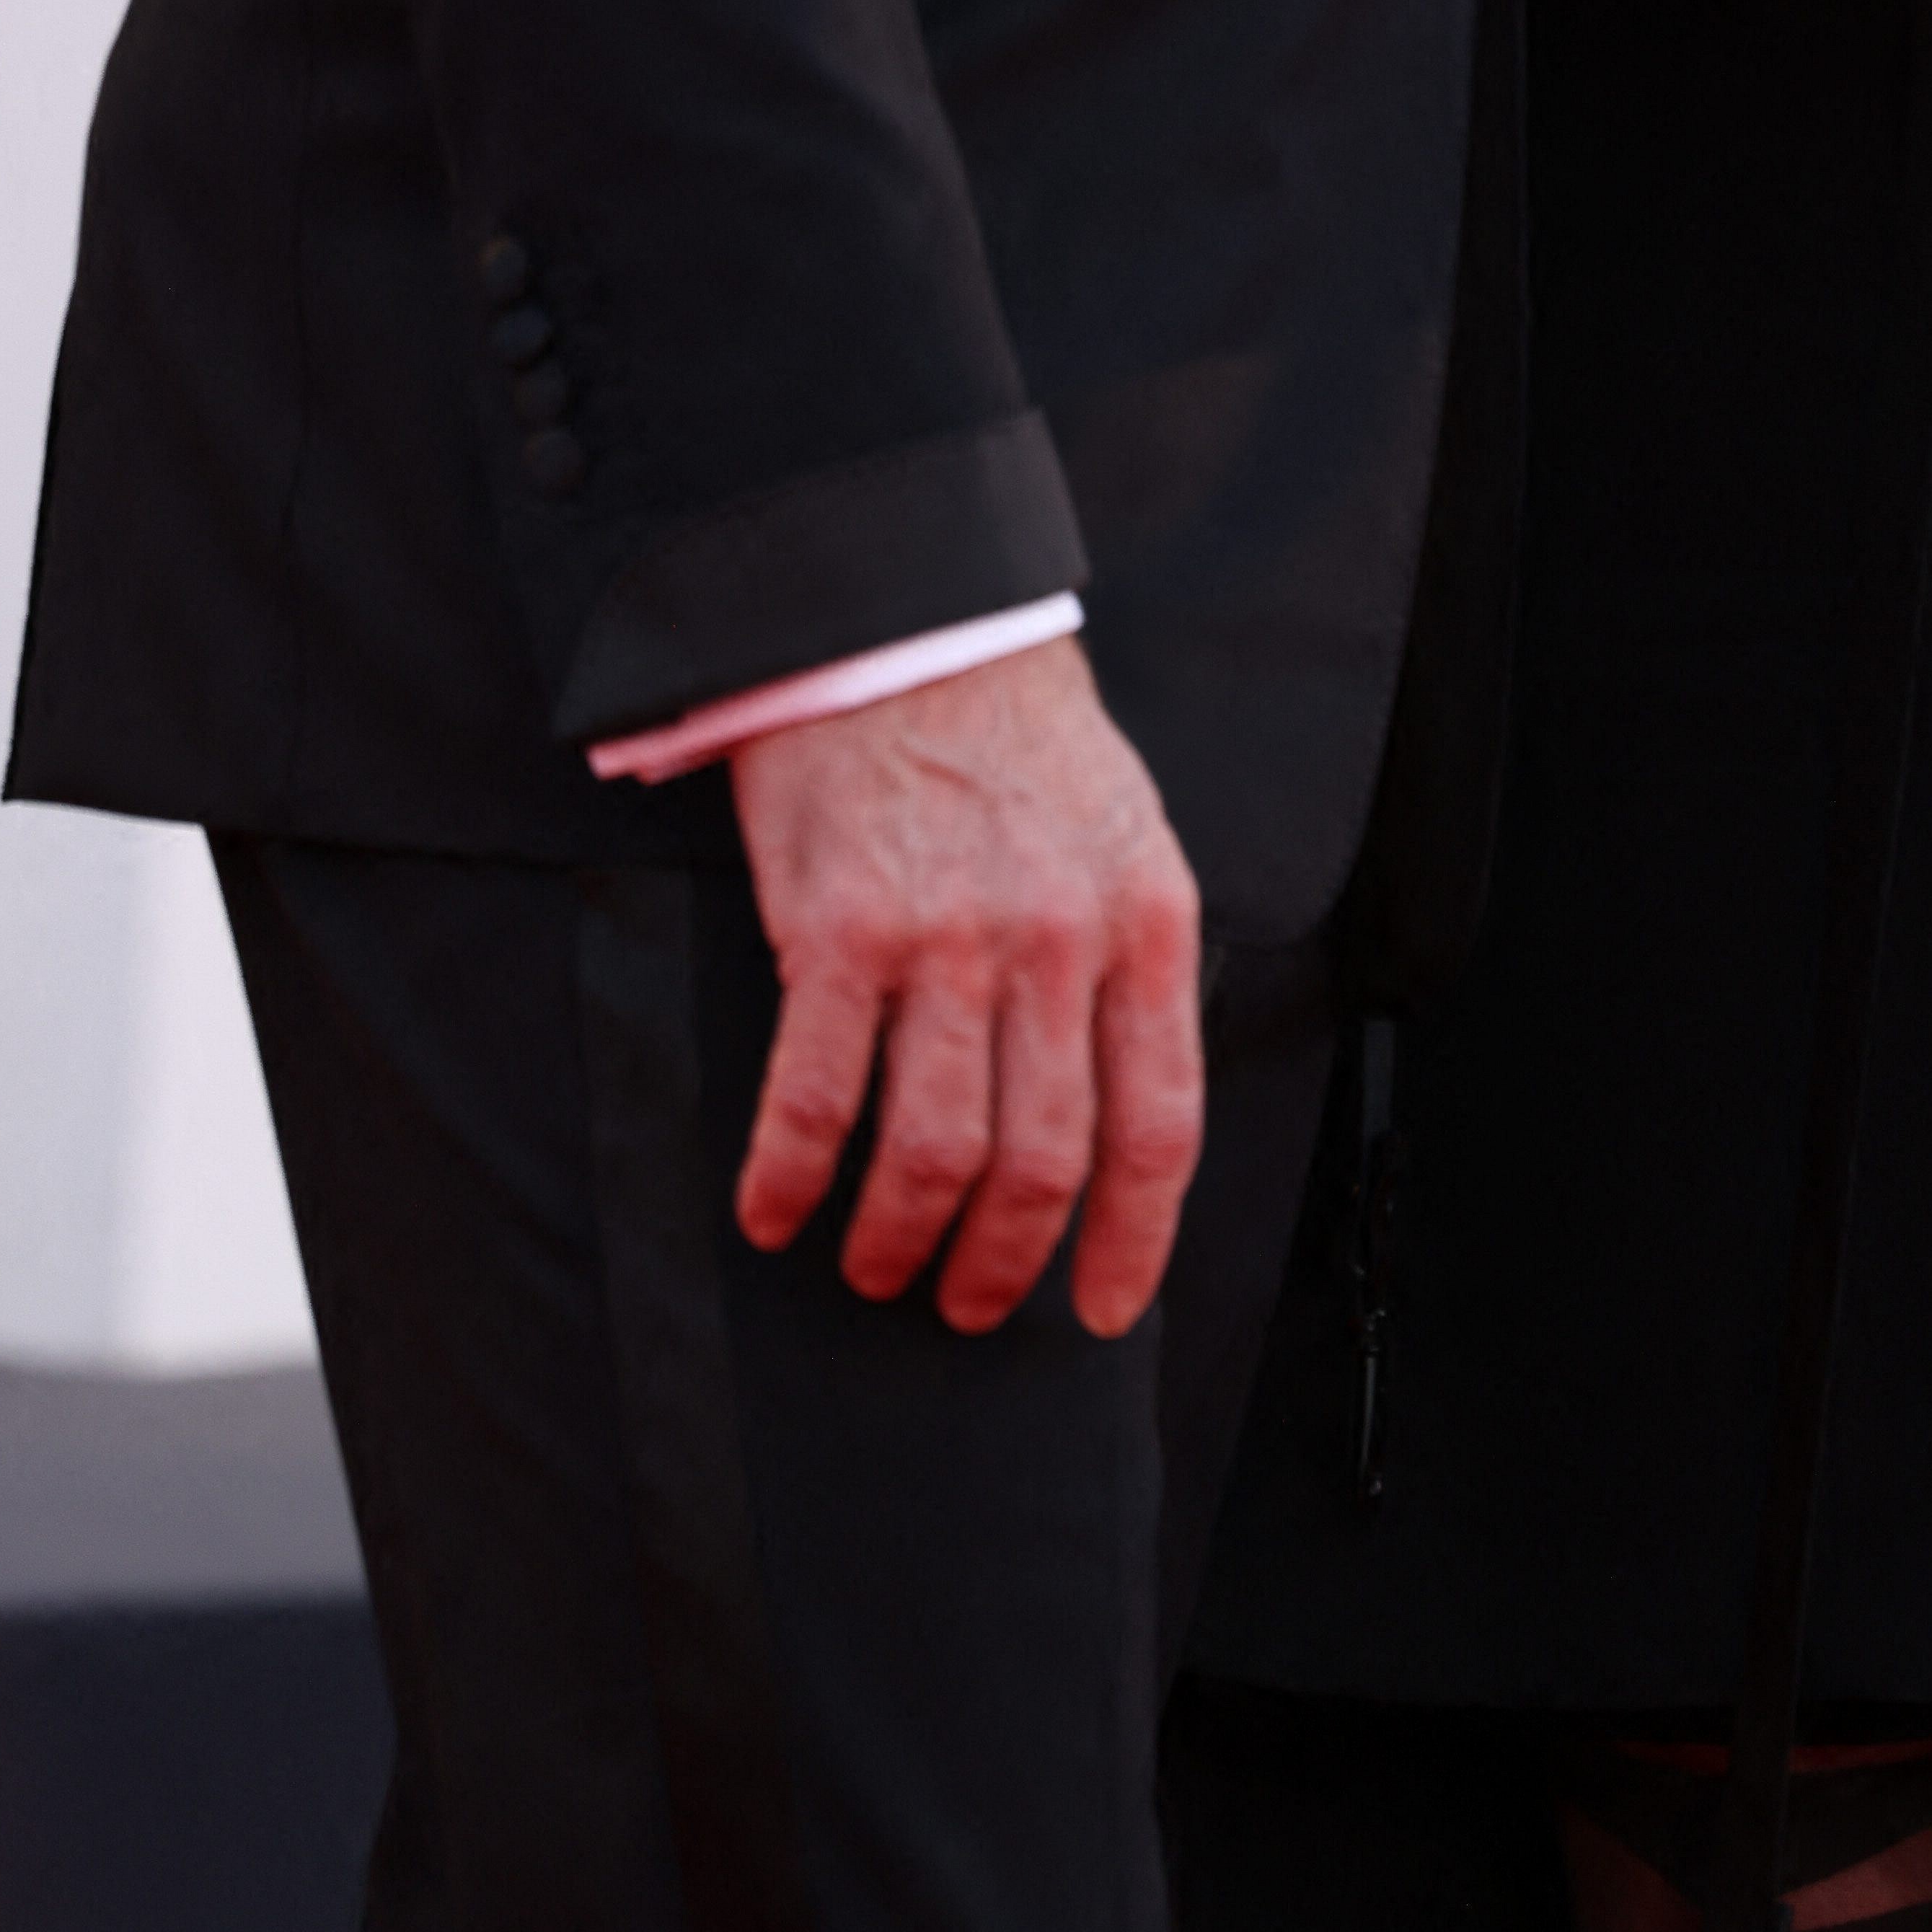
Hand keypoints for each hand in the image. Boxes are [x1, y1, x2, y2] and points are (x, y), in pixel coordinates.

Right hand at [729, 638, 1202, 1334]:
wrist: (913, 622)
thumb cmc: (1018, 738)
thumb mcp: (1126, 837)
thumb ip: (1128, 966)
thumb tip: (1118, 1110)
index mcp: (1144, 923)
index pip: (1157, 1125)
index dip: (1133, 1239)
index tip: (1104, 1308)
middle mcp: (1056, 942)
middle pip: (1044, 1160)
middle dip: (1003, 1261)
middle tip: (968, 1303)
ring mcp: (948, 939)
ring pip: (936, 1150)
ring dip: (899, 1237)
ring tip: (876, 1266)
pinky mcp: (840, 929)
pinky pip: (816, 1095)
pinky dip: (791, 1176)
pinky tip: (773, 1211)